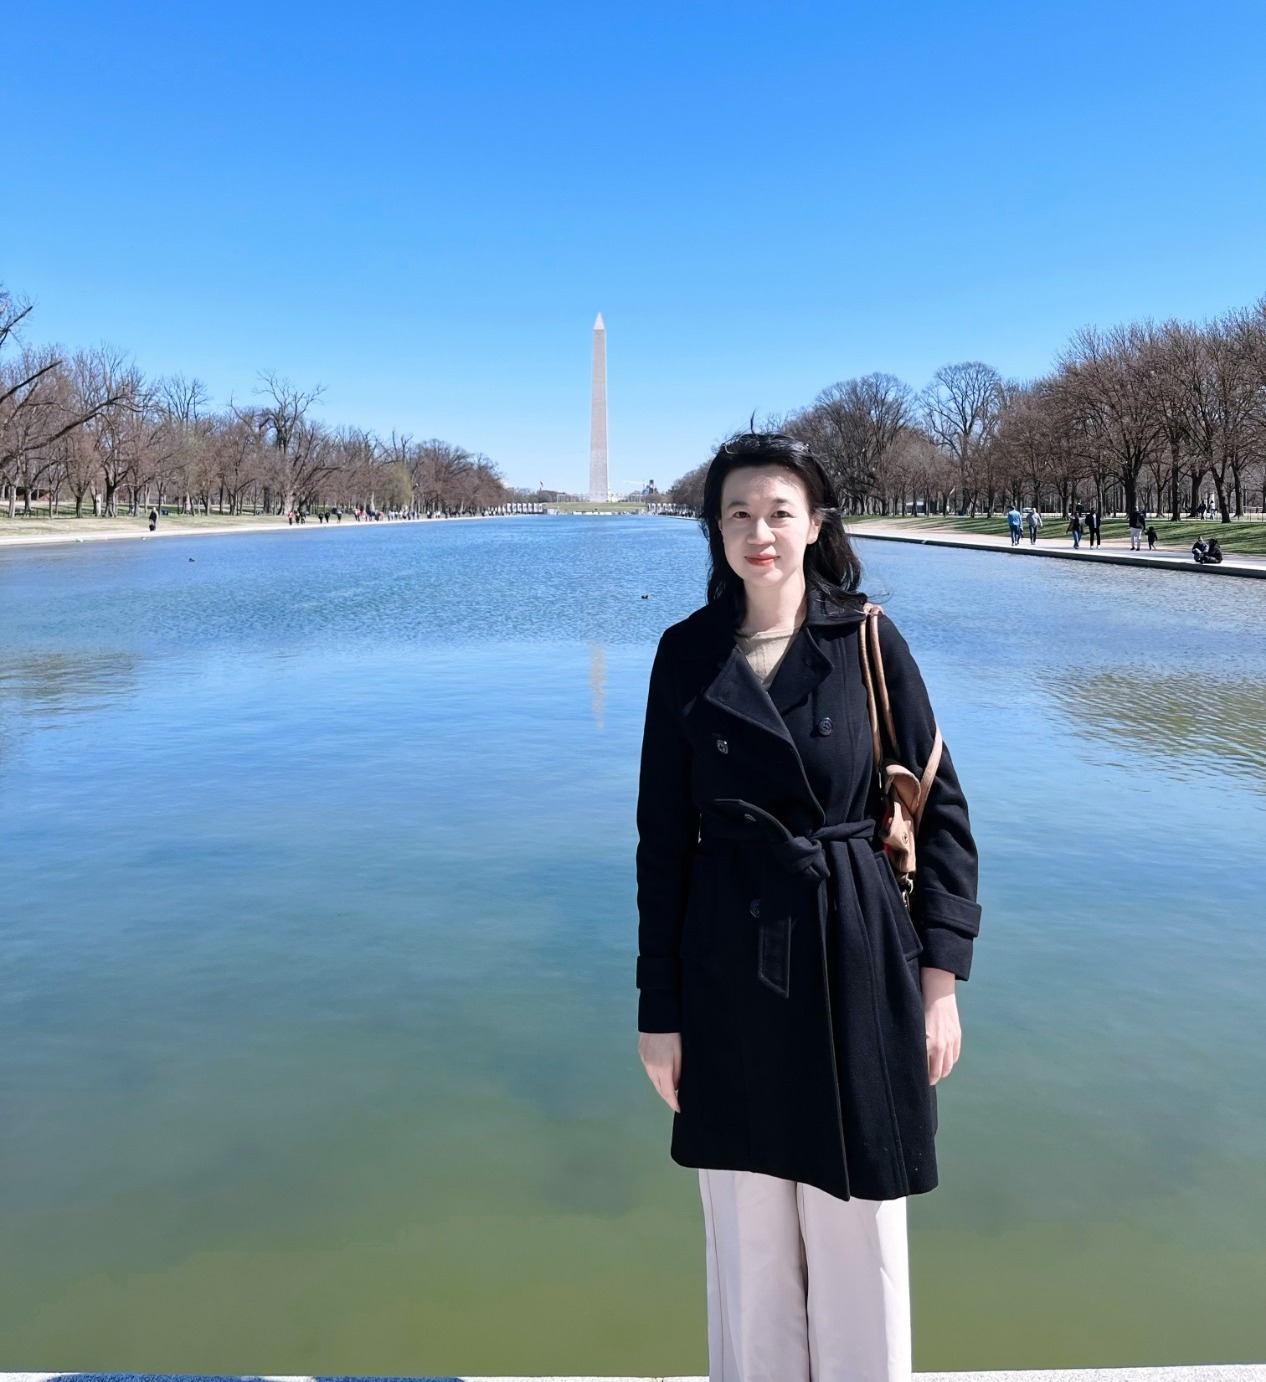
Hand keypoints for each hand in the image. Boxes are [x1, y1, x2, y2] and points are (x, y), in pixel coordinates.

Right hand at [638, 1030, 681, 1112]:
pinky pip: (649, 1068)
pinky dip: (656, 1074)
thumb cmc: (674, 1033)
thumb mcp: (681, 1053)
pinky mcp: (641, 1053)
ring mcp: (645, 1060)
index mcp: (663, 1068)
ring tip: (670, 1087)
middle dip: (667, 1096)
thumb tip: (676, 1085)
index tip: (679, 1109)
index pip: (668, 1092)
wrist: (658, 1015)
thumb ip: (678, 1072)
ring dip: (661, 1085)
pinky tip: (662, 1072)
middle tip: (675, 1101)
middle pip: (658, 1088)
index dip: (673, 1103)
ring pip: (653, 1079)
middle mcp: (651, 1067)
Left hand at [920, 966, 961, 1084]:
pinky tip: (943, 1062)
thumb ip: (912, 1044)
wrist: (937, 996)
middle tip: (925, 1082)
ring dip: (941, 1073)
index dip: (919, 1078)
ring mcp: (950, 1043)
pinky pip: (954, 1057)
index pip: (924, 1070)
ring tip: (934, 1074)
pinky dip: (949, 1062)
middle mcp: (940, 1047)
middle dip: (931, 1079)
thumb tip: (907, 1057)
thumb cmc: (919, 1009)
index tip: (915, 1082)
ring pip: (947, 1068)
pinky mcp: (957, 1038)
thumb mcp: (913, 1027)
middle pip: (936, 1073)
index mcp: (926, 1045)